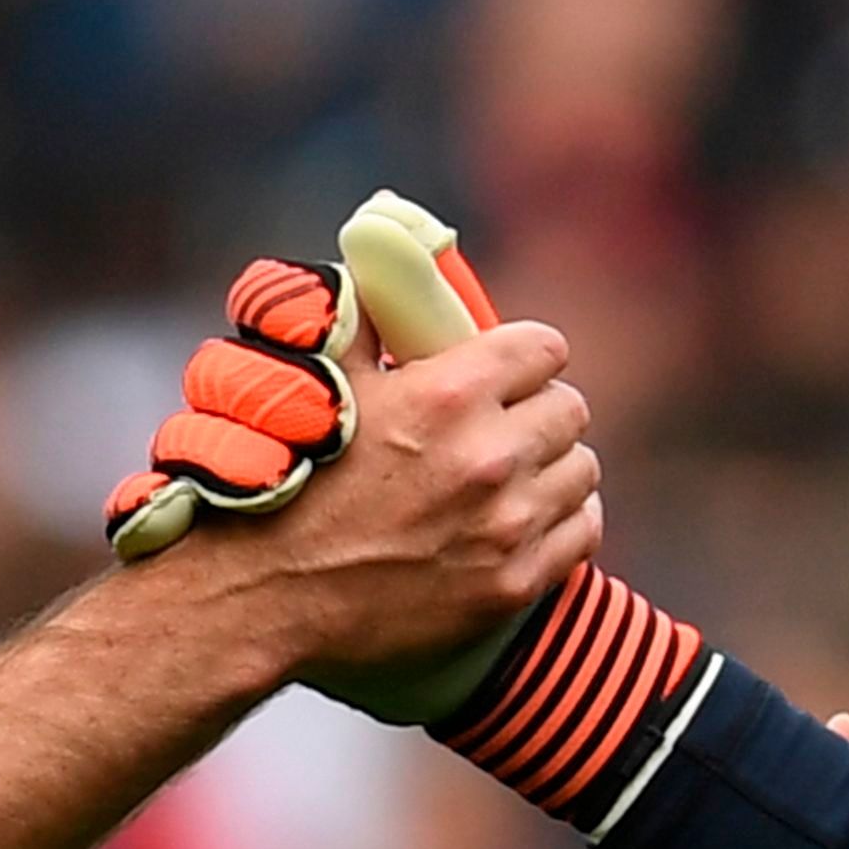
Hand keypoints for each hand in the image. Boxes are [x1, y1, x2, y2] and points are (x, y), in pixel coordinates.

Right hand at [145, 315, 598, 684]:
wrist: (266, 591)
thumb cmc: (289, 478)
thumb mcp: (324, 380)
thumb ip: (368, 315)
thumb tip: (384, 257)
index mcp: (448, 394)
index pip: (544, 349)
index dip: (526, 356)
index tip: (511, 370)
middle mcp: (488, 456)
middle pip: (569, 408)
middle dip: (539, 409)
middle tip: (505, 425)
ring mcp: (505, 525)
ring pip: (581, 469)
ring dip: (553, 466)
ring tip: (514, 475)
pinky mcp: (511, 583)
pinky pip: (581, 533)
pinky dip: (562, 522)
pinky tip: (526, 519)